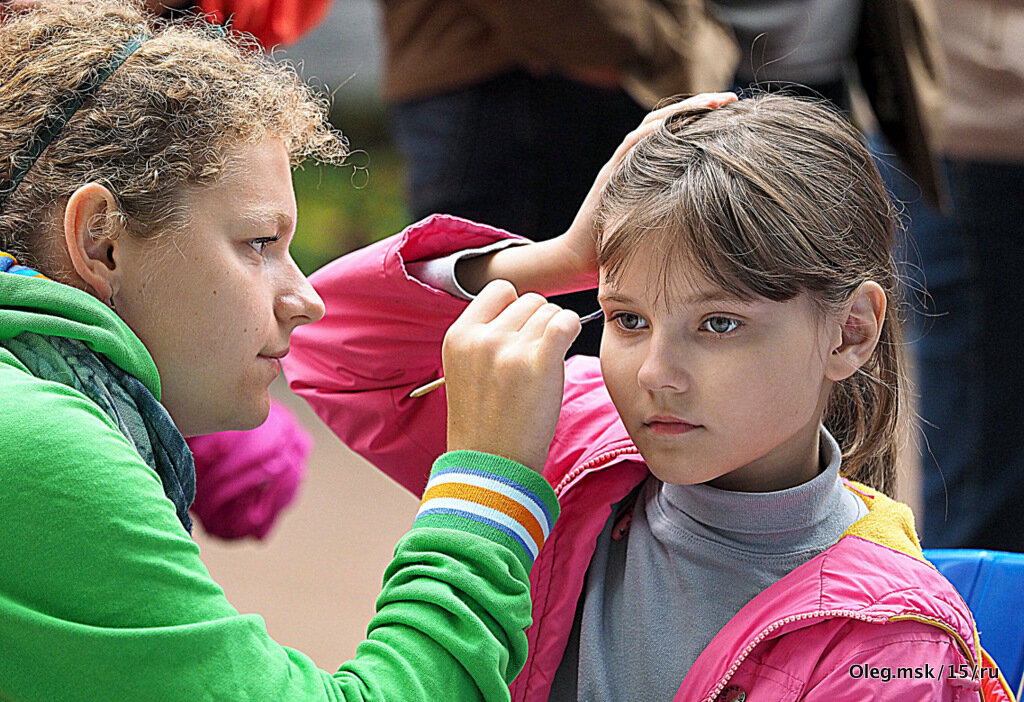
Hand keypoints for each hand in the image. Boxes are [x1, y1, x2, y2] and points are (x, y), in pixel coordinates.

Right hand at [442, 280, 581, 471]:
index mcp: (458, 336)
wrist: (491, 468)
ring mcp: (508, 349)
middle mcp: (481, 338)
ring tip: (541, 370)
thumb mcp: (466, 370)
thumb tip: (522, 304)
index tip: (519, 336)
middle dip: (537, 325)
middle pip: (530, 300)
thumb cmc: (485, 423)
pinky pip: (566, 322)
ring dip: (554, 334)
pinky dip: (572, 331)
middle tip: (532, 361)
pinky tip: (562, 355)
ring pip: (550, 311)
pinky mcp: (538, 363)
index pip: (500, 290)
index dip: (516, 310)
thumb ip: (484, 335)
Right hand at [556, 91, 738, 284]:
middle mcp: (634, 158)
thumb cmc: (621, 244)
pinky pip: (632, 145)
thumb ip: (680, 206)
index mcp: (648, 165)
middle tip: (730, 98)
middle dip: (700, 105)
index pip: (677, 130)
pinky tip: (674, 122)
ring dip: (682, 110)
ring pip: (652, 125)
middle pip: (668, 119)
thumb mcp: (660, 220)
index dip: (703, 117)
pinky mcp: (611, 174)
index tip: (734, 110)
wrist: (581, 256)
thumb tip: (720, 208)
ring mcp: (621, 163)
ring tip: (712, 103)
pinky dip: (653, 131)